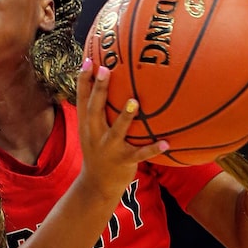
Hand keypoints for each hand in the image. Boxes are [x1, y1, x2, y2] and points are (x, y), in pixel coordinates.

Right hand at [75, 60, 156, 207]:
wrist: (96, 186)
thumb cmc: (98, 152)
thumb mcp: (91, 132)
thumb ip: (97, 112)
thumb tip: (105, 84)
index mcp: (86, 126)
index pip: (82, 100)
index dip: (83, 80)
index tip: (87, 61)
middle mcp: (95, 135)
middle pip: (95, 109)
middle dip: (99, 90)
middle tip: (105, 69)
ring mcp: (109, 149)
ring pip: (117, 131)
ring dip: (126, 117)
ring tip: (134, 102)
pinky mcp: (124, 161)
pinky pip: (140, 154)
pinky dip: (152, 149)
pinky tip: (166, 143)